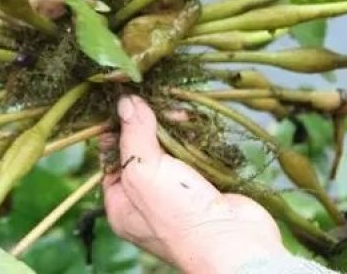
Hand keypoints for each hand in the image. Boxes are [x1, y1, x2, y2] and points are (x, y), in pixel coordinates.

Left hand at [100, 95, 288, 273]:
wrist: (236, 245)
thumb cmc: (180, 216)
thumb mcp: (144, 172)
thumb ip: (133, 134)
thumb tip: (125, 101)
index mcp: (122, 203)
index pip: (111, 156)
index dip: (116, 128)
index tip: (126, 101)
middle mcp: (146, 199)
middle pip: (141, 148)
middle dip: (151, 124)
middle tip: (161, 107)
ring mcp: (177, 193)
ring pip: (170, 148)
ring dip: (175, 128)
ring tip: (183, 115)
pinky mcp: (204, 185)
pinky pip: (194, 152)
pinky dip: (196, 137)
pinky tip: (198, 125)